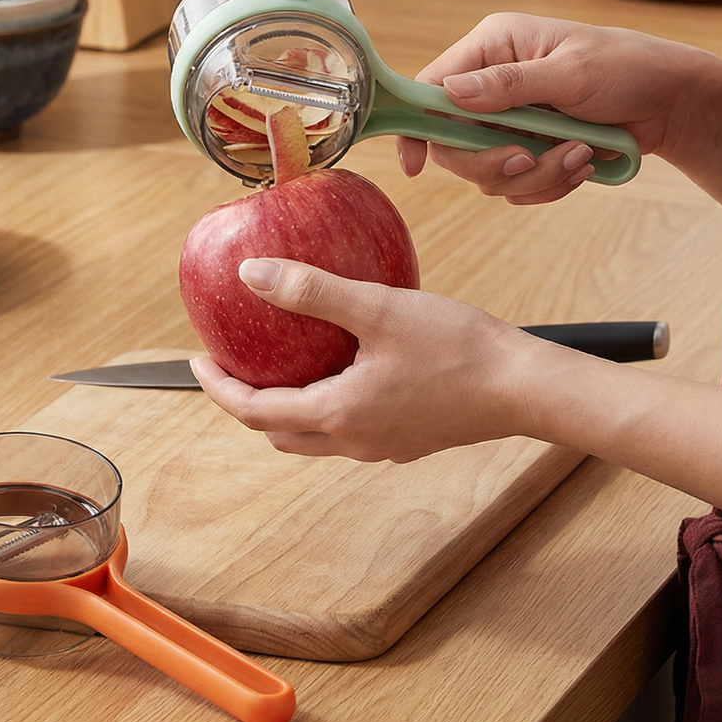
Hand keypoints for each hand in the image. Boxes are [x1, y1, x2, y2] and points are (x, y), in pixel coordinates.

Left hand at [191, 256, 721, 516]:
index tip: (197, 357)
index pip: (253, 411)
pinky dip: (324, 404)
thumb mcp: (377, 308)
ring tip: (279, 363)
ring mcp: (383, 446)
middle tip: (231, 362)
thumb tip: (250, 275)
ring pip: (313, 437)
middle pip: (278, 432)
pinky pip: (348, 428)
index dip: (217, 386)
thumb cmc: (457, 347)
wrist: (524, 387)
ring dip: (284, 408)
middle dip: (245, 402)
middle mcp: (354, 441)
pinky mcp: (408, 439)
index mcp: (337, 414)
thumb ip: (311, 291)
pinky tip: (341, 366)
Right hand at [395, 13, 721, 210]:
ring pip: (489, 171)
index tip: (416, 165)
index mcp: (492, 46)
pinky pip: (518, 185)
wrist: (672, 101)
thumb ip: (509, 85)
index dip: (417, 127)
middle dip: (493, 161)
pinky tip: (584, 164)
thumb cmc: (626, 68)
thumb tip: (450, 93)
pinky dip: (550, 184)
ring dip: (536, 175)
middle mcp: (492, 82)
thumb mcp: (570, 73)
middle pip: (453, 142)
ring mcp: (510, 119)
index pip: (431, 88)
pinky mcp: (530, 148)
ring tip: (580, 155)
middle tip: (530, 161)